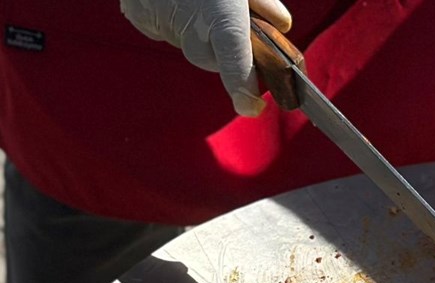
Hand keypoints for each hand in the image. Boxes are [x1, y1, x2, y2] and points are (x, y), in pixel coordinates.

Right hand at [120, 0, 291, 116]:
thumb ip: (263, 4)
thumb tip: (281, 25)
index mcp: (224, 22)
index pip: (237, 70)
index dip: (244, 92)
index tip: (252, 107)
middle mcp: (191, 30)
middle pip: (210, 58)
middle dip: (221, 47)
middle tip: (226, 21)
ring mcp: (162, 24)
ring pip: (185, 43)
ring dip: (195, 30)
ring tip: (197, 1)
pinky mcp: (138, 15)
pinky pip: (161, 28)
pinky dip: (170, 18)